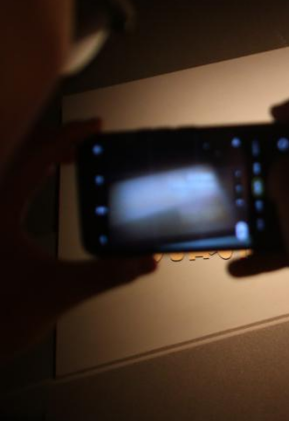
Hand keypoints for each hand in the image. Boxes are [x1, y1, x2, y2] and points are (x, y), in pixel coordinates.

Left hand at [0, 119, 155, 359]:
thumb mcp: (58, 293)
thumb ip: (106, 274)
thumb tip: (143, 261)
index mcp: (0, 210)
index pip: (36, 157)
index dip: (69, 137)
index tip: (94, 127)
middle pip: (21, 155)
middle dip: (57, 140)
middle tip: (87, 137)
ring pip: (12, 170)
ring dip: (42, 157)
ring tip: (71, 156)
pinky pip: (9, 188)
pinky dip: (30, 176)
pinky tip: (41, 183)